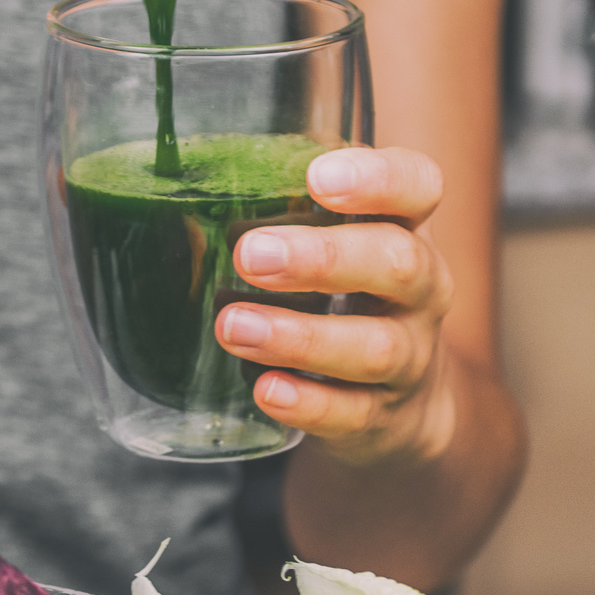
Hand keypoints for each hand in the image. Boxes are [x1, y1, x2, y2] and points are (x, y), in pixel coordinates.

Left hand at [215, 146, 459, 468]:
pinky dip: (309, 404)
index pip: (419, 185)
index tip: (317, 179)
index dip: (378, 178)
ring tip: (234, 327)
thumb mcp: (328, 243)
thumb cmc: (346, 294)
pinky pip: (354, 412)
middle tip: (251, 256)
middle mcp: (421, 287)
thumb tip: (172, 200)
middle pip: (399, 263)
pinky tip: (266, 391)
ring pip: (376, 347)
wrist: (399, 402)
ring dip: (300, 337)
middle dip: (323, 258)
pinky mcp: (384, 416)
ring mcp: (410, 356)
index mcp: (405, 226)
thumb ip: (276, 215)